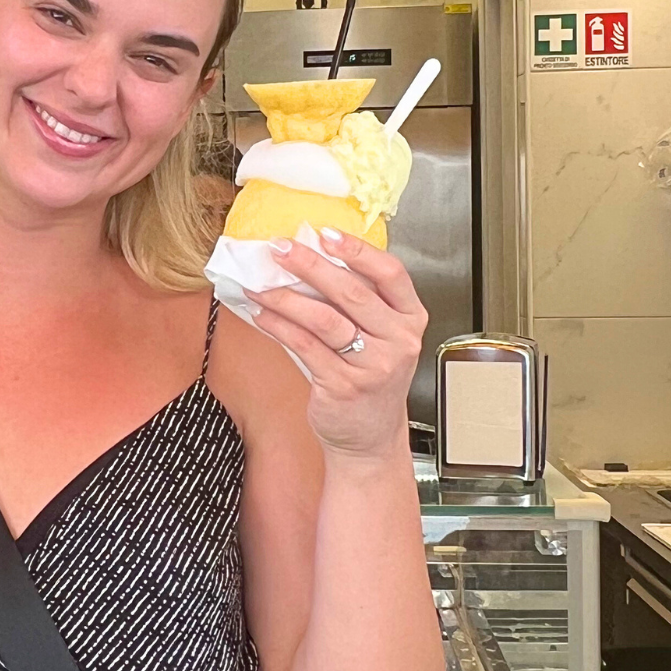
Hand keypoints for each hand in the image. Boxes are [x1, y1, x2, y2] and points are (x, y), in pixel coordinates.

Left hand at [248, 227, 428, 460]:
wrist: (370, 438)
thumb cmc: (370, 378)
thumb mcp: (381, 337)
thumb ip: (359, 302)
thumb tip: (310, 258)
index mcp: (410, 319)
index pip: (391, 274)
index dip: (358, 251)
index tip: (326, 233)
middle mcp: (398, 341)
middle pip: (351, 292)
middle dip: (310, 265)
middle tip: (281, 248)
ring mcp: (373, 366)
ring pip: (324, 319)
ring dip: (286, 297)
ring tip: (260, 285)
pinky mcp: (343, 386)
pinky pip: (305, 347)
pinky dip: (279, 327)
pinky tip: (263, 315)